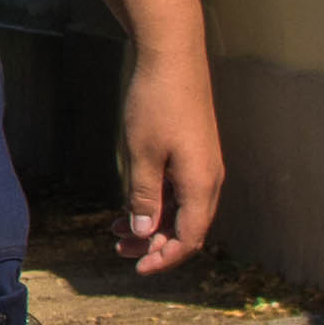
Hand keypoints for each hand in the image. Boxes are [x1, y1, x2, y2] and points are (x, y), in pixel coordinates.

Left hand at [112, 42, 223, 277]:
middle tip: (117, 250)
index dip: (165, 258)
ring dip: (152, 223)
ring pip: (181, 208)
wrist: (172, 55)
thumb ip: (144, 197)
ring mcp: (202, 163)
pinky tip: (130, 203)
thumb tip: (144, 233)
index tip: (137, 268)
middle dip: (154, 244)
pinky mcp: (193, 150)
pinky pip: (179, 188)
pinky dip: (156, 201)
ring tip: (115, 231)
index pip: (190, 238)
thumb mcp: (142, 155)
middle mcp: (208, 177)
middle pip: (187, 227)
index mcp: (201, 184)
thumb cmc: (156, 103)